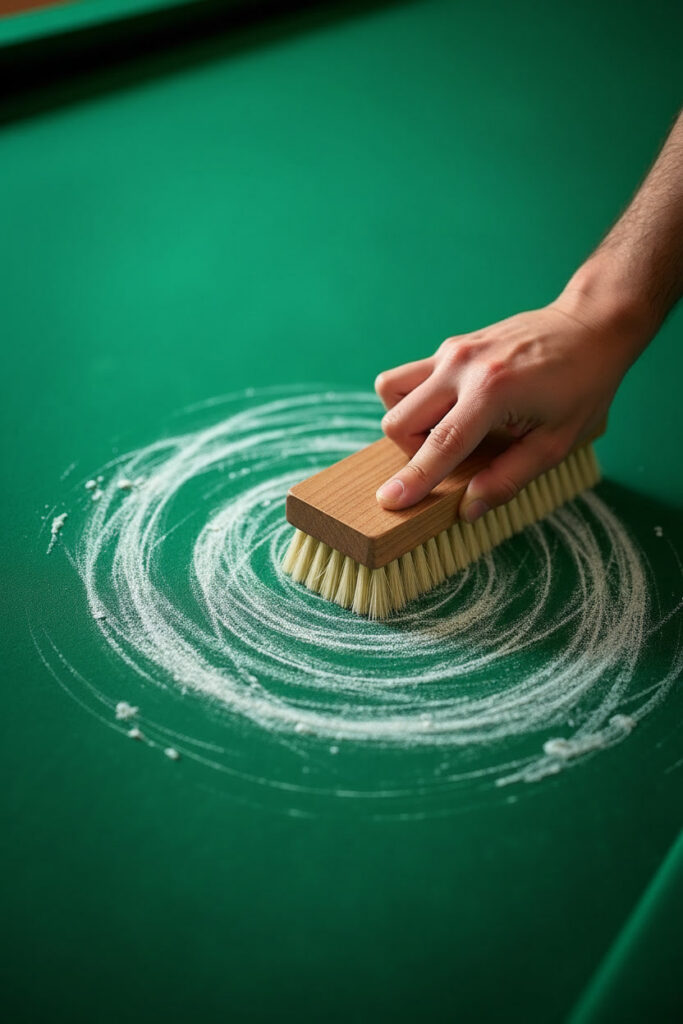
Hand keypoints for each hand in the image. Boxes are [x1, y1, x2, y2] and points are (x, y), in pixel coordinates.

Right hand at [374, 294, 640, 520]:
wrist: (590, 326)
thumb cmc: (583, 385)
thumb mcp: (557, 443)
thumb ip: (509, 478)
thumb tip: (468, 509)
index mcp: (492, 392)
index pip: (440, 444)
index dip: (414, 478)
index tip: (388, 501)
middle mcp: (462, 366)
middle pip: (398, 418)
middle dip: (412, 451)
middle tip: (450, 459)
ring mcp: (453, 351)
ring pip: (392, 390)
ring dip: (406, 420)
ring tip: (445, 432)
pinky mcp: (452, 346)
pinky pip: (412, 376)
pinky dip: (420, 401)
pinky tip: (457, 409)